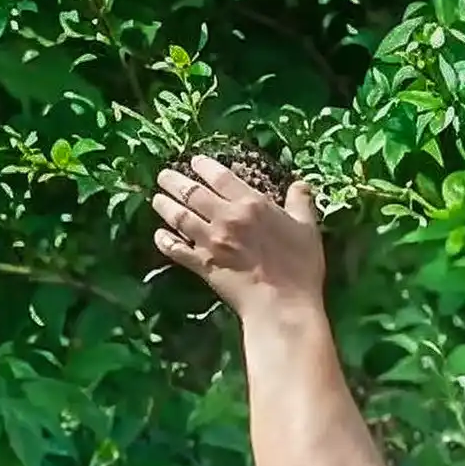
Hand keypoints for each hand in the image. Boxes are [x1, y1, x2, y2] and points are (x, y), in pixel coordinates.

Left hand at [144, 151, 332, 311]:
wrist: (282, 304)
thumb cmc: (300, 266)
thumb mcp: (308, 228)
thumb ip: (300, 203)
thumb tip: (300, 184)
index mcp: (251, 203)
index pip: (221, 177)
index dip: (204, 166)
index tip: (194, 161)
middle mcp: (226, 217)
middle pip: (193, 193)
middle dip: (175, 181)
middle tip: (164, 175)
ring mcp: (210, 241)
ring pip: (180, 217)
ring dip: (165, 206)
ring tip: (156, 198)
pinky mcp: (202, 265)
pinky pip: (176, 250)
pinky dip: (165, 241)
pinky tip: (158, 235)